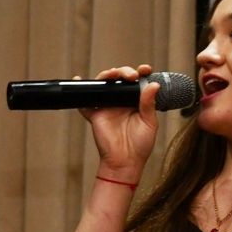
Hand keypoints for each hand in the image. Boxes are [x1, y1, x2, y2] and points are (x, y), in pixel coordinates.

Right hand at [78, 64, 158, 179]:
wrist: (125, 162)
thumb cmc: (140, 145)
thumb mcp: (149, 122)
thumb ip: (149, 103)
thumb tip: (153, 84)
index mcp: (136, 102)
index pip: (138, 83)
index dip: (141, 73)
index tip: (146, 69)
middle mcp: (121, 102)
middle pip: (120, 79)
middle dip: (125, 72)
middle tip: (131, 76)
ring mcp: (108, 106)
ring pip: (105, 85)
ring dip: (108, 75)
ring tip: (113, 74)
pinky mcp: (95, 114)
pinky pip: (85, 102)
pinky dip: (81, 91)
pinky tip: (78, 79)